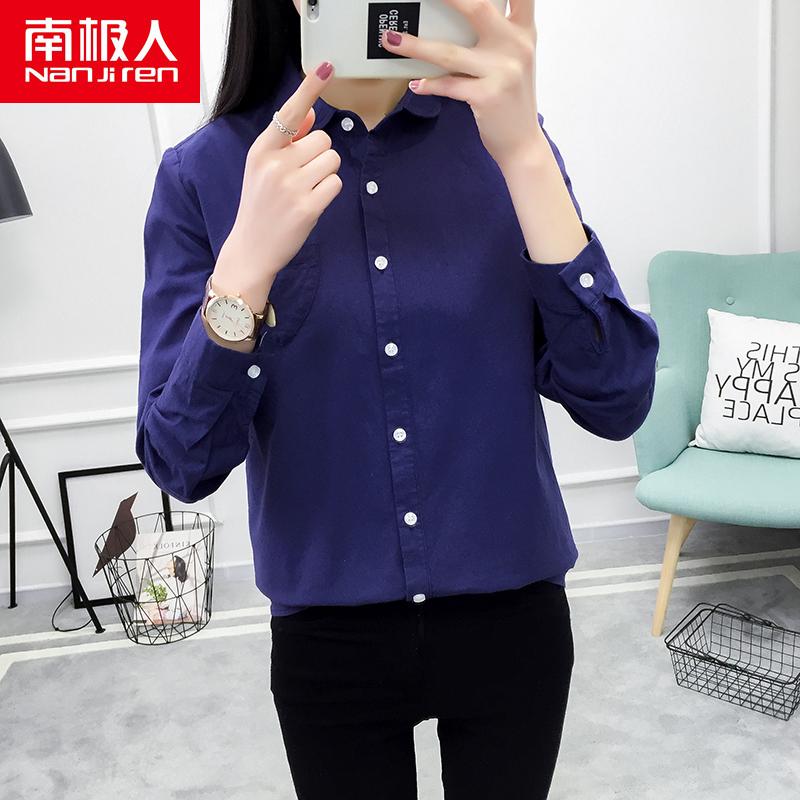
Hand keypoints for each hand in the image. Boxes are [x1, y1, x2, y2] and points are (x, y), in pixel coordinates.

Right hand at [212, 60, 341, 310]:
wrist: (251, 249)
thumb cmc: (260, 206)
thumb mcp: (262, 169)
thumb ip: (286, 140)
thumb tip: (310, 113)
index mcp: (262, 150)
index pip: (289, 112)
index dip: (310, 89)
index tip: (326, 67)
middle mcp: (275, 164)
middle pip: (324, 139)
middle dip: (319, 156)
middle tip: (301, 178)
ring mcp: (291, 186)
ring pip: (332, 160)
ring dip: (326, 174)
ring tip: (305, 192)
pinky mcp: (308, 207)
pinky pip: (335, 184)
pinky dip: (328, 193)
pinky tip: (311, 204)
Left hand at [380, 0, 546, 166]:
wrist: (522, 143)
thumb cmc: (511, 99)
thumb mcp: (513, 60)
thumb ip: (496, 34)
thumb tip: (455, 17)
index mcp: (523, 31)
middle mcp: (516, 46)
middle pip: (477, 8)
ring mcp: (502, 71)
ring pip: (450, 52)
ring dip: (416, 46)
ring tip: (392, 40)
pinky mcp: (487, 96)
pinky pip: (449, 85)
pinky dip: (429, 85)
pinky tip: (416, 84)